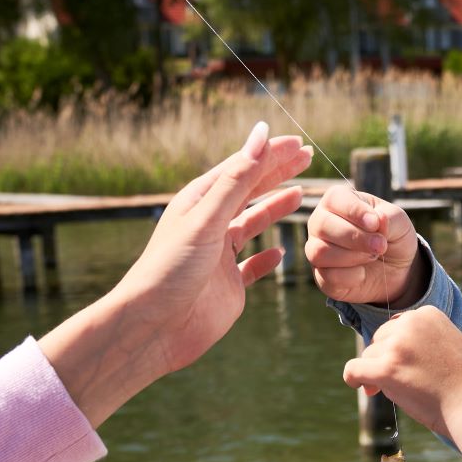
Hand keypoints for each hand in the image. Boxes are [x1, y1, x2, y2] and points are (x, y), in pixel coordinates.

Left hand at [42, 122, 312, 426]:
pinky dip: (268, 259)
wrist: (154, 326)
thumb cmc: (171, 269)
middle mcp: (209, 226)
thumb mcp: (207, 218)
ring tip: (300, 195)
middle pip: (249, 191)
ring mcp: (219, 257)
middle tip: (307, 157)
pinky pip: (252, 267)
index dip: (270, 154)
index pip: (241, 169)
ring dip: (275, 209)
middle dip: (278, 173)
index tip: (297, 142)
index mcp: (199, 203)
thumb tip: (262, 135)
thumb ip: (237, 178)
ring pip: (252, 225)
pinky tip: (281, 252)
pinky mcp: (228, 286)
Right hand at [305, 184, 424, 306]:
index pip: (335, 199)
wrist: (396, 270)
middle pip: (322, 224)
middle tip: (380, 245)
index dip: (355, 211)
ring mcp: (317, 249)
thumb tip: (378, 219)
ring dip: (352, 256)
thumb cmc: (392, 237)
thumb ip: (390, 218)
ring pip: (320, 251)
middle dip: (355, 237)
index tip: (375, 223)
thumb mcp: (400, 223)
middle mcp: (320, 222)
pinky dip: (351, 277)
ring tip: (372, 256)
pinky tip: (363, 273)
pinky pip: (328, 276)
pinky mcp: (321, 276)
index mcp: (337, 201)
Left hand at [341, 305, 461, 435]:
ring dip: (380, 374)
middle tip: (408, 382)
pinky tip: (365, 389)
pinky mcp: (387, 368)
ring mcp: (398, 345)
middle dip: (387, 360)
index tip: (412, 367)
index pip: (397, 328)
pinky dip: (354, 379)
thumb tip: (379, 350)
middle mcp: (410, 323)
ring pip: (368, 356)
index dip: (399, 350)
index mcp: (427, 313)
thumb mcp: (447, 345)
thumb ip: (419, 340)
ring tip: (409, 390)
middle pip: (379, 340)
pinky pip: (354, 369)